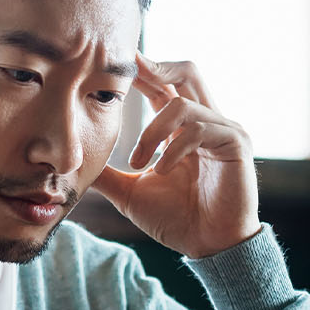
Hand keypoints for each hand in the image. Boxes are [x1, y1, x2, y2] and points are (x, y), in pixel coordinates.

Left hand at [93, 55, 259, 258]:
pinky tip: (160, 171)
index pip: (162, 86)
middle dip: (156, 68)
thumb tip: (73, 166)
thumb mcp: (130, 192)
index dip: (142, 71)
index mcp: (183, 128)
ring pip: (182, 104)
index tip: (116, 61)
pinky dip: (173, 148)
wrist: (207, 248)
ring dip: (151, 131)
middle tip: (128, 72)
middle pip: (187, 71)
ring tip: (138, 162)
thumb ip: (107, 174)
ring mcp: (223, 130)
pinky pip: (199, 129)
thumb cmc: (177, 219)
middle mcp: (206, 121)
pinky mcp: (236, 143)